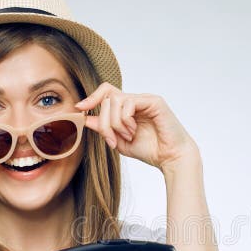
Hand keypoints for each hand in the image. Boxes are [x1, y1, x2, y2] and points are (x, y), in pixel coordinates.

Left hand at [74, 83, 199, 171]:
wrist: (170, 158)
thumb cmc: (150, 150)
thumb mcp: (120, 141)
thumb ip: (104, 129)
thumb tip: (86, 118)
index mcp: (128, 108)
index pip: (106, 93)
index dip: (91, 98)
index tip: (79, 108)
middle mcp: (136, 100)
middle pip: (106, 98)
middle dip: (104, 122)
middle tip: (111, 140)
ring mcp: (145, 99)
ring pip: (115, 100)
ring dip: (115, 123)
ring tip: (127, 136)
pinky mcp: (153, 101)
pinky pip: (129, 103)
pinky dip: (126, 120)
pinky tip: (134, 131)